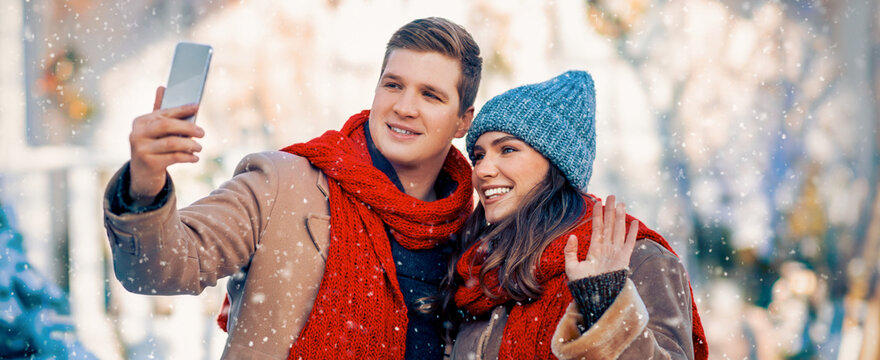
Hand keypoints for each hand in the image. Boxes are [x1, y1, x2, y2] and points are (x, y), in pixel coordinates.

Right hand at [128, 86, 203, 201]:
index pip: (164, 112)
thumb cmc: (154, 147)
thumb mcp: (155, 131)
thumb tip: (162, 87)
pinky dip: (187, 157)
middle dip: (188, 127)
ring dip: (190, 144)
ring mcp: (141, 149)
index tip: (197, 107)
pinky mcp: (148, 163)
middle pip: (166, 126)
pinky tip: (195, 158)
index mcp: (141, 121)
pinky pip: (173, 157)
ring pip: (171, 143)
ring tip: (199, 147)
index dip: (182, 109)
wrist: (143, 175)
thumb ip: (161, 112)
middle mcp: (137, 133)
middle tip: (203, 133)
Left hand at [564, 195, 638, 280]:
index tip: (597, 202)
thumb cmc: (583, 285)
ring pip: (618, 230)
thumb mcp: (571, 268)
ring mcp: (615, 253)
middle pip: (609, 225)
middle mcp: (606, 248)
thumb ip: (570, 252)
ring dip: (620, 217)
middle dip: (610, 211)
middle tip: (612, 196)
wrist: (596, 298)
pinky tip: (633, 222)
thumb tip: (572, 236)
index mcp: (594, 249)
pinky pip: (629, 243)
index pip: (597, 228)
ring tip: (621, 204)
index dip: (597, 215)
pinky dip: (632, 233)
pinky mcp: (624, 260)